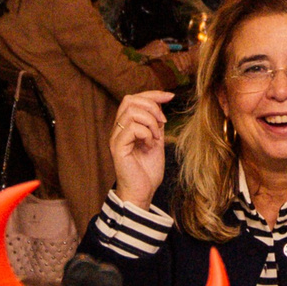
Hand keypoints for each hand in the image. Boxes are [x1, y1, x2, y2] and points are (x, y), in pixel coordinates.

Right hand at [109, 89, 172, 206]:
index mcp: (126, 126)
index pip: (133, 99)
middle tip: (163, 123)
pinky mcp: (117, 148)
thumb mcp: (156, 140)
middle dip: (152, 106)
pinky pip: (132, 128)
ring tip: (156, 137)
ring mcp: (116, 138)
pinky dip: (147, 133)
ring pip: (131, 112)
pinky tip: (150, 145)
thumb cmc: (148, 170)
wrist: (143, 192)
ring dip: (150, 122)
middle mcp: (118, 129)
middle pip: (129, 100)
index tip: (171, 96)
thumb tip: (160, 103)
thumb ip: (155, 123)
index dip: (152, 94)